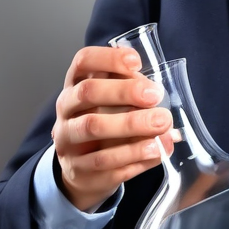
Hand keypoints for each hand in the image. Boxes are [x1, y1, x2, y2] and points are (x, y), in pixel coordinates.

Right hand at [51, 45, 177, 211]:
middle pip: (88, 92)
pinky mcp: (79, 169)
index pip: (84, 61)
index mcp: (77, 85)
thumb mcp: (115, 104)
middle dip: (124, 91)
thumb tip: (160, 94)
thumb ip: (134, 94)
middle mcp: (67, 110)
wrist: (84, 171)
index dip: (108, 58)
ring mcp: (68, 141)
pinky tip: (156, 150)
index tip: (136, 61)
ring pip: (93, 127)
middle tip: (155, 95)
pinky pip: (105, 162)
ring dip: (131, 124)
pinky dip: (133, 155)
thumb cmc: (106, 124)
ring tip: (162, 124)